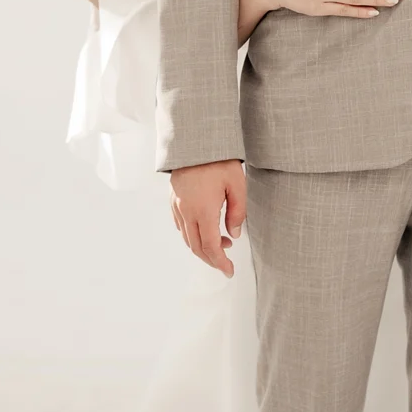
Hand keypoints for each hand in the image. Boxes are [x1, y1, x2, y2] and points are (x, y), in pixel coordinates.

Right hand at [169, 159, 245, 278]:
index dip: (220, 263)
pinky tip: (204, 229)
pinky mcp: (173, 199)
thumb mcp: (237, 184)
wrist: (195, 141)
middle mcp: (187, 211)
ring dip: (203, 247)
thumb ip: (237, 213)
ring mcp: (177, 205)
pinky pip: (180, 225)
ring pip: (187, 238)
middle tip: (225, 264)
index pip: (211, 247)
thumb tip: (234, 235)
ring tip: (222, 243)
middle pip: (197, 247)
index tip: (229, 271)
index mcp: (203, 210)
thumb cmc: (218, 160)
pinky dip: (192, 235)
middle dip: (212, 260)